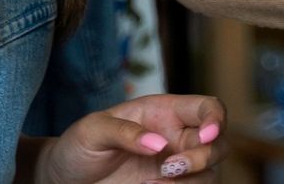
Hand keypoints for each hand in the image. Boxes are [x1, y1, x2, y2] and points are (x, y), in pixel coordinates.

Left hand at [36, 95, 227, 183]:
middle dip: (204, 157)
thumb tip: (159, 144)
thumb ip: (124, 132)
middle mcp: (175, 139)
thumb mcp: (92, 131)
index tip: (206, 136)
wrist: (65, 180)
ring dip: (191, 183)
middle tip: (170, 168)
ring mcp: (173, 167)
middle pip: (218, 144)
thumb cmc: (78, 146)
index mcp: (163, 112)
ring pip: (210, 174)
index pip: (207, 108)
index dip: (216, 119)